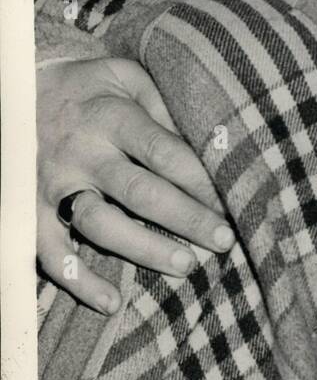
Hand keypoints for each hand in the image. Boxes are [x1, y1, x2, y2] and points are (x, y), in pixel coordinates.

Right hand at [37, 57, 234, 313]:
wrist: (18, 91)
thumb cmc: (89, 87)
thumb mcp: (127, 77)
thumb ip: (163, 105)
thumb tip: (208, 141)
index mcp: (111, 117)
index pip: (165, 152)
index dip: (201, 180)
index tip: (232, 199)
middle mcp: (83, 154)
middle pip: (141, 193)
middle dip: (187, 219)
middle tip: (224, 240)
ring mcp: (54, 186)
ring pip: (101, 226)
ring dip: (145, 250)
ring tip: (186, 265)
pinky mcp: (30, 212)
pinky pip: (51, 255)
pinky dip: (79, 282)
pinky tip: (112, 302)